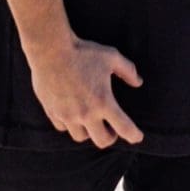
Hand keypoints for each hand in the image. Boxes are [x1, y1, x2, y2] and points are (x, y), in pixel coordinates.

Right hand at [27, 35, 144, 148]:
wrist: (51, 50)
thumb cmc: (83, 52)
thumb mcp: (111, 56)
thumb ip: (127, 70)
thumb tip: (138, 82)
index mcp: (103, 102)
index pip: (124, 127)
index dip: (134, 135)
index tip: (138, 137)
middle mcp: (86, 113)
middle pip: (102, 141)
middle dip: (110, 137)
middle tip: (111, 129)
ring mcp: (67, 115)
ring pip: (81, 137)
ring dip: (89, 132)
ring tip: (91, 122)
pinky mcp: (52, 112)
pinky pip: (63, 128)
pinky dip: (70, 125)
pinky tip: (72, 115)